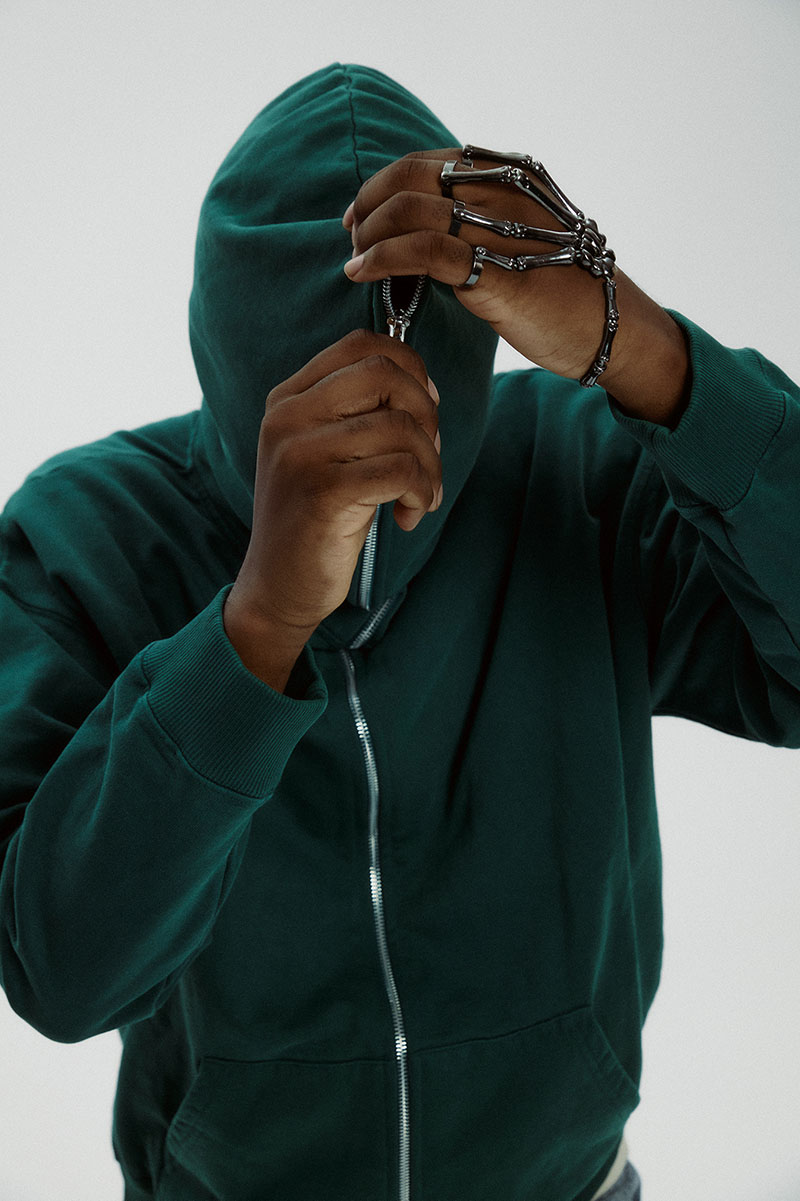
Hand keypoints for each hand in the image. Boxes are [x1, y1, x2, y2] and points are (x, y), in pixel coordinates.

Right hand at [224, 331, 441, 686]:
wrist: (278, 587)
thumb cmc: (318, 519)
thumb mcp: (330, 453)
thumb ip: (360, 413)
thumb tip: (426, 386)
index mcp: (288, 399)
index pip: (362, 344)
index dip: (411, 369)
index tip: (423, 413)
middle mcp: (287, 417)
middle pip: (385, 374)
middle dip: (427, 414)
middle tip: (427, 457)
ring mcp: (299, 452)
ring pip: (401, 427)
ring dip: (430, 466)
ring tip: (420, 497)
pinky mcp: (321, 492)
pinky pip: (401, 469)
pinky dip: (422, 492)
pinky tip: (409, 515)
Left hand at [343, 148, 610, 381]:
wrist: (610, 326)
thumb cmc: (562, 289)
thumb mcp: (520, 238)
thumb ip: (477, 223)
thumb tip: (421, 230)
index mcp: (509, 173)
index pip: (428, 162)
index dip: (383, 184)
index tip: (360, 215)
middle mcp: (503, 189)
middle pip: (411, 177)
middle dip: (369, 206)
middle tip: (352, 238)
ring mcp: (502, 227)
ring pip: (411, 210)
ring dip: (369, 236)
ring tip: (355, 262)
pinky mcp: (497, 270)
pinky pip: (425, 251)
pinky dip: (382, 259)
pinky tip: (363, 274)